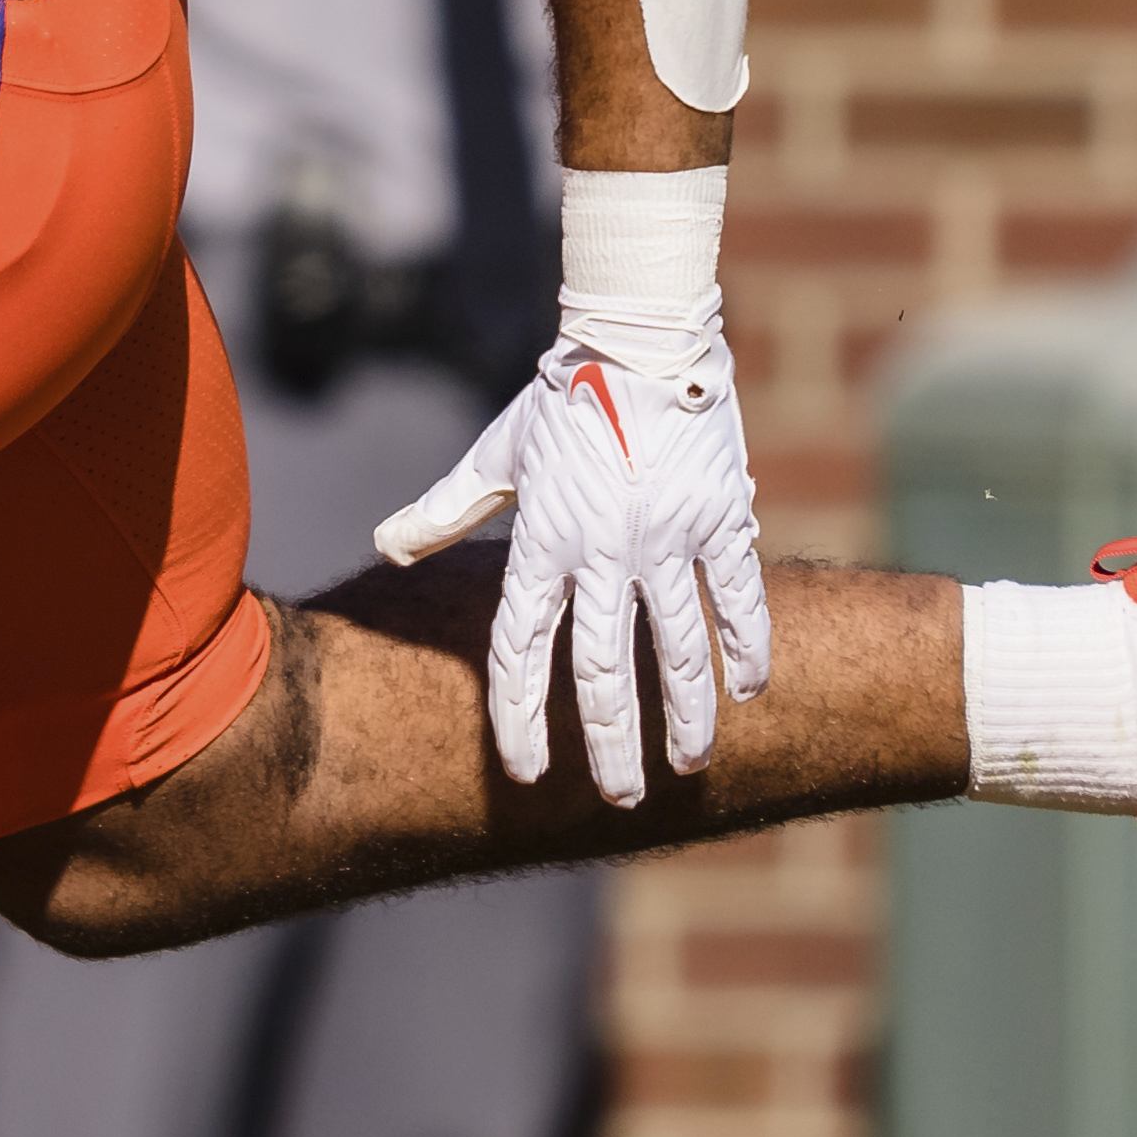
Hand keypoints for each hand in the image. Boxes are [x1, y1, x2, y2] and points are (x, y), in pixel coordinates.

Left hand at [373, 313, 777, 803]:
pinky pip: (739, 597)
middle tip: (622, 797)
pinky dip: (747, 649)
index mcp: (541, 542)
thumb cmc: (561, 400)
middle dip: (610, 745)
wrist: (639, 338)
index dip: (520, 719)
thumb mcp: (495, 455)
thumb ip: (444, 510)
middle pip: (602, 672)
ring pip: (678, 650)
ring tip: (688, 765)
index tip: (529, 772)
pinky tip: (750, 694)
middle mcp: (602, 550)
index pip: (521, 652)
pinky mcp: (721, 517)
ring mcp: (666, 537)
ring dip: (685, 716)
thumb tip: (385, 545)